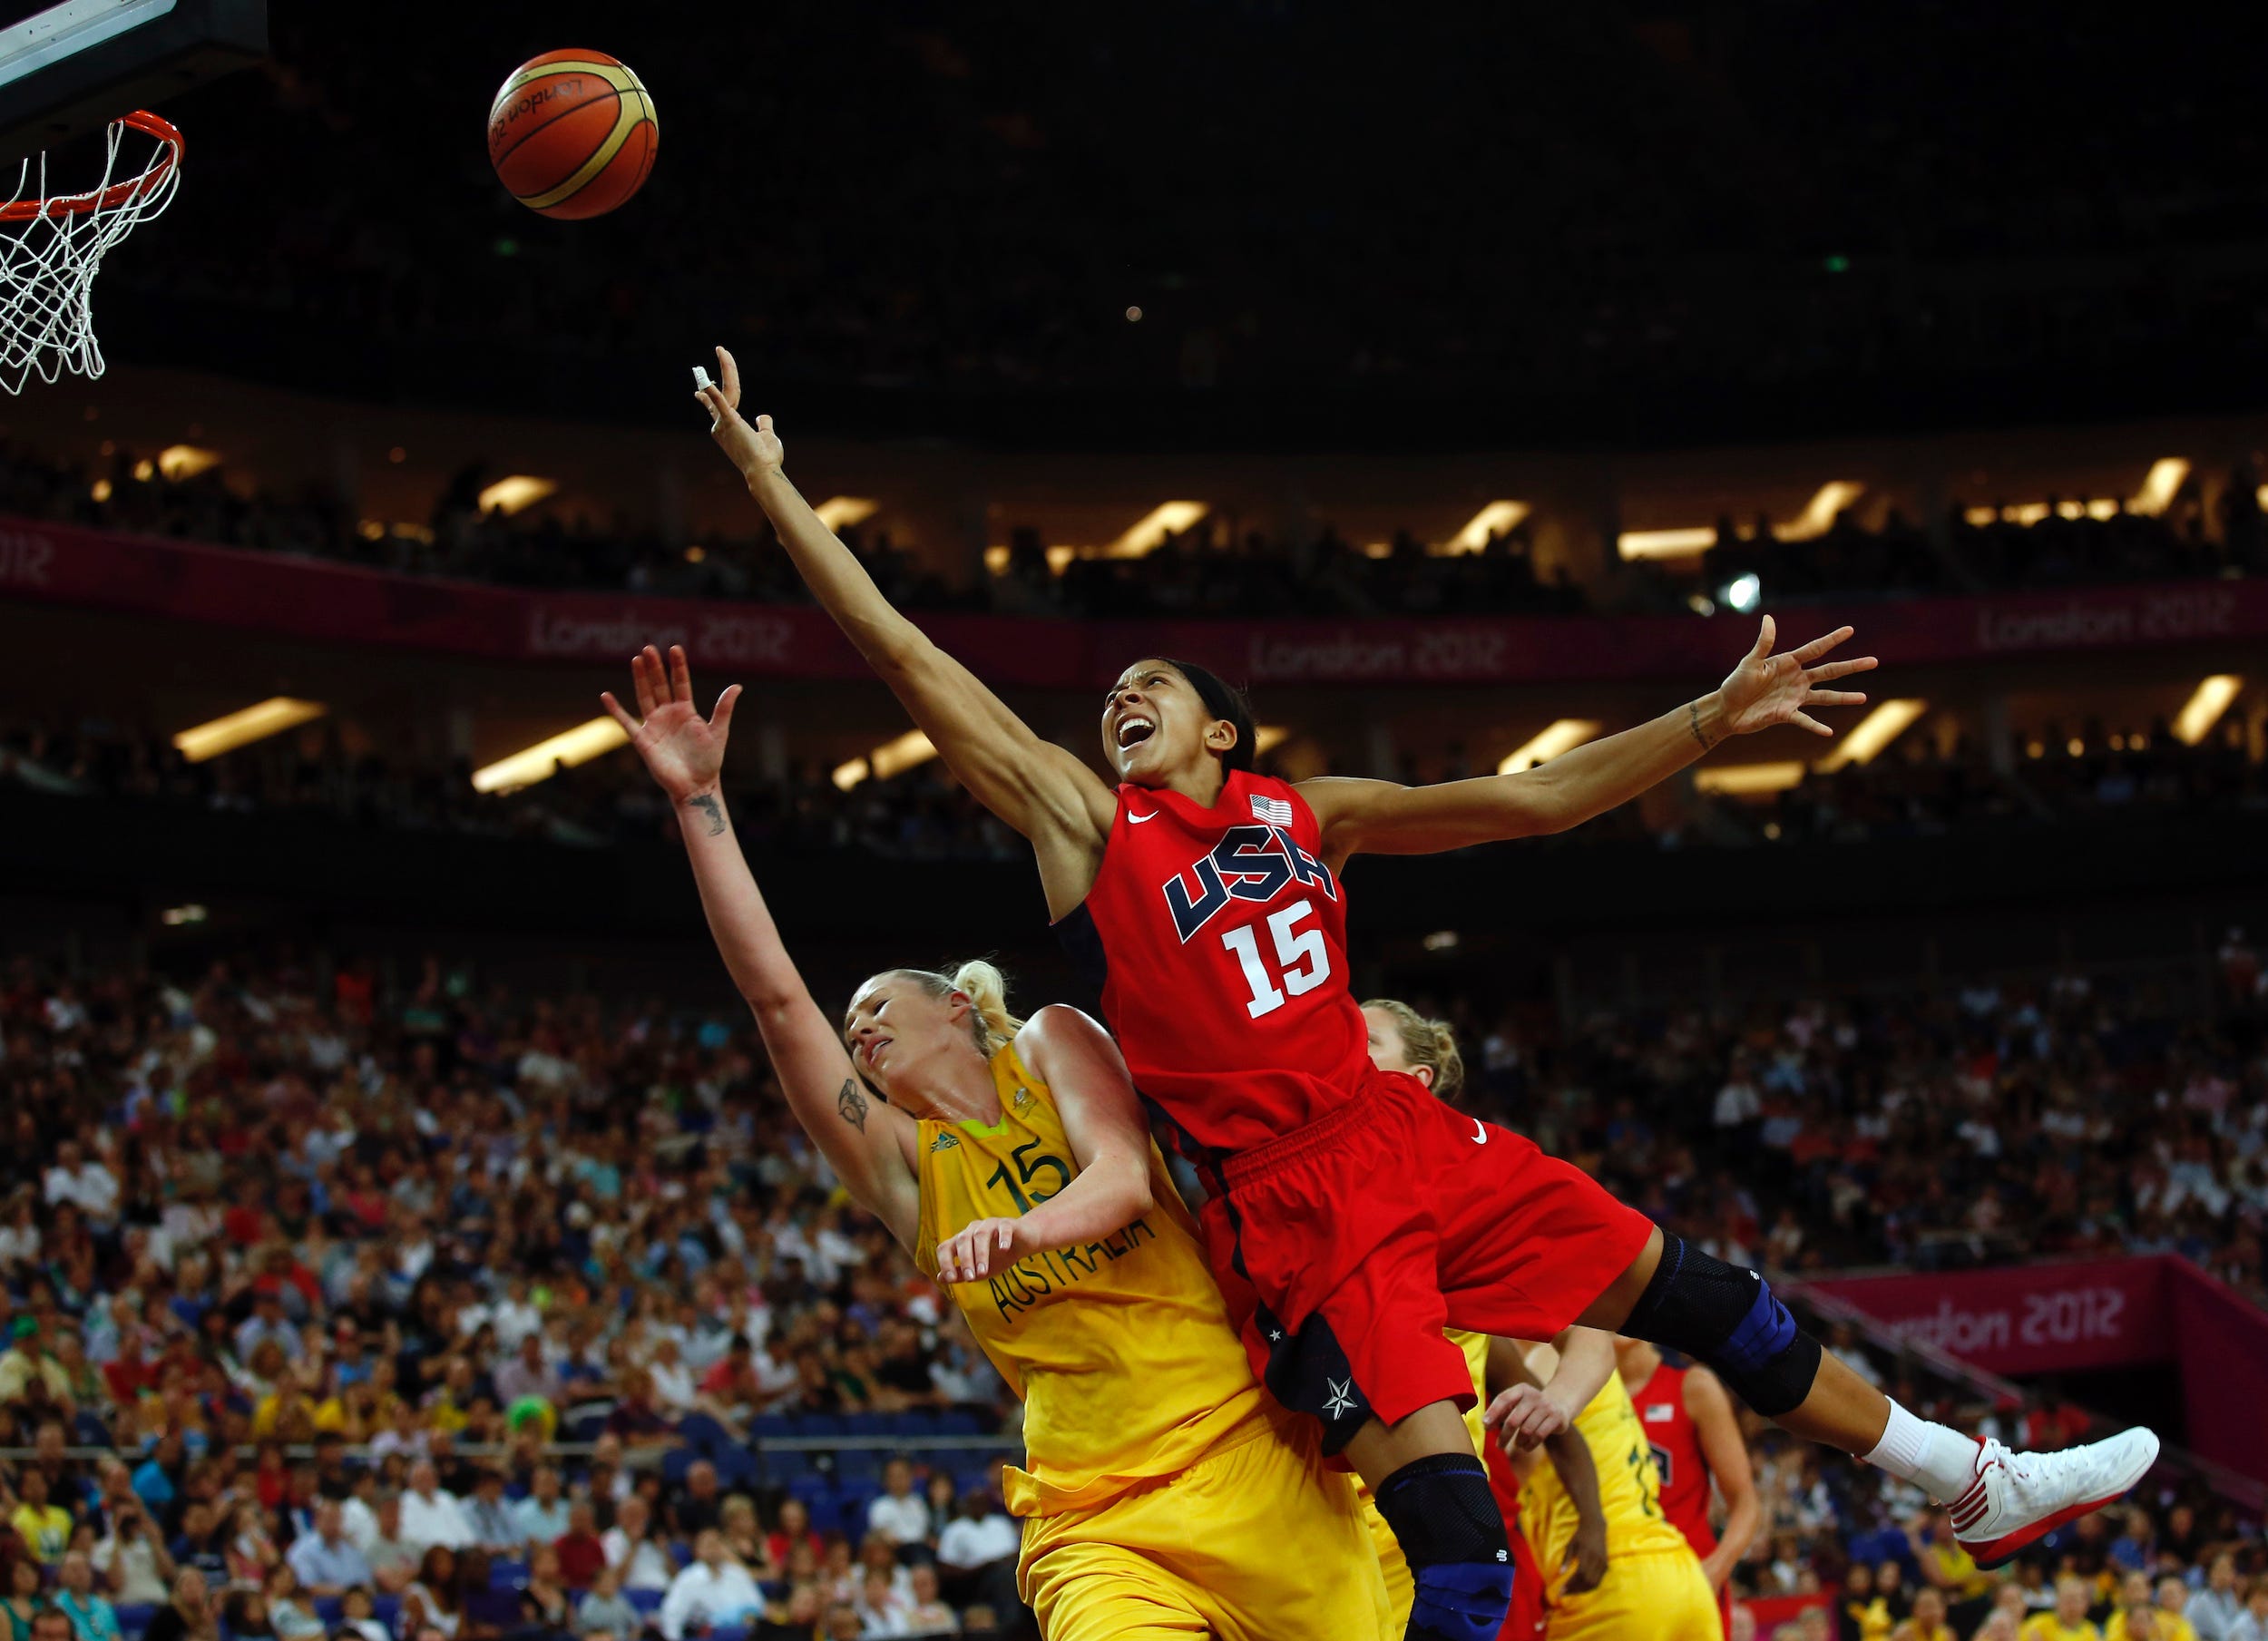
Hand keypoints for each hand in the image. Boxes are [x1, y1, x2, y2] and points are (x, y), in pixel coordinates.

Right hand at [600, 644, 742, 805]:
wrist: (696, 786)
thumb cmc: (708, 761)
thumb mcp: (718, 732)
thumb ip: (723, 709)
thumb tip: (737, 686)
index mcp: (686, 711)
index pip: (680, 682)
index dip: (677, 666)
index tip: (675, 649)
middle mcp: (668, 714)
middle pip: (659, 685)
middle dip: (654, 667)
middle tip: (649, 648)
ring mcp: (654, 725)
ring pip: (645, 696)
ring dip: (639, 679)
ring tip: (636, 659)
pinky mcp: (643, 740)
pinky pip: (626, 722)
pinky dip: (615, 710)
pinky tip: (606, 696)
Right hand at [691, 346, 783, 483]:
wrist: (764, 472)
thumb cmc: (766, 458)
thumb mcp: (767, 436)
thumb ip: (764, 424)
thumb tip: (762, 416)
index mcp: (728, 427)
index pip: (720, 403)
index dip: (710, 394)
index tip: (699, 389)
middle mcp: (721, 425)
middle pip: (724, 391)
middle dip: (726, 369)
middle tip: (721, 349)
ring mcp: (724, 424)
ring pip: (728, 391)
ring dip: (727, 369)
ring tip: (722, 350)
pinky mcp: (729, 422)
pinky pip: (720, 404)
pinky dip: (712, 394)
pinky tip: (704, 384)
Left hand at [936, 1218, 1020, 1284]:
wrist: (1023, 1244)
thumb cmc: (999, 1257)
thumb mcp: (979, 1271)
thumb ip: (961, 1274)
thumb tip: (940, 1278)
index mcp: (962, 1240)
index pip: (945, 1247)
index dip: (945, 1262)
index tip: (951, 1279)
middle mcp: (973, 1229)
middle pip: (962, 1240)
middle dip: (965, 1260)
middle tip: (971, 1278)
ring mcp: (990, 1224)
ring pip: (980, 1234)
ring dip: (980, 1254)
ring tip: (983, 1272)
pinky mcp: (1008, 1223)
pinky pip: (1003, 1228)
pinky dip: (1002, 1237)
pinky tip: (1004, 1249)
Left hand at [1483, 1382, 1576, 1451]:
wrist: (1560, 1403)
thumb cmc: (1531, 1407)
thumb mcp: (1518, 1403)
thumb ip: (1502, 1412)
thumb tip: (1486, 1425)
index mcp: (1521, 1389)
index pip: (1504, 1399)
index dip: (1493, 1412)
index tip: (1485, 1426)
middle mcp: (1534, 1396)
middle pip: (1513, 1420)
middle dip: (1504, 1435)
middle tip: (1499, 1446)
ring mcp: (1546, 1407)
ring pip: (1526, 1430)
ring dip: (1519, 1441)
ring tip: (1517, 1444)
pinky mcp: (1556, 1418)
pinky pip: (1539, 1435)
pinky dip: (1530, 1445)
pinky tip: (1526, 1447)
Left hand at [1564, 1518, 1608, 1595]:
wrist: (1596, 1527)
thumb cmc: (1580, 1535)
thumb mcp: (1570, 1545)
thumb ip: (1566, 1559)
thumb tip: (1560, 1573)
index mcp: (1586, 1553)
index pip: (1580, 1574)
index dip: (1571, 1584)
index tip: (1561, 1589)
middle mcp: (1596, 1560)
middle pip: (1587, 1581)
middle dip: (1575, 1590)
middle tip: (1564, 1592)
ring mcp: (1603, 1563)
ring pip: (1594, 1583)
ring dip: (1582, 1590)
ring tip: (1571, 1591)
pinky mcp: (1605, 1565)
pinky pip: (1598, 1581)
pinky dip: (1589, 1586)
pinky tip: (1580, 1587)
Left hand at [1714, 616, 1876, 738]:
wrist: (1727, 709)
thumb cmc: (1736, 683)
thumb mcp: (1750, 662)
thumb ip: (1763, 643)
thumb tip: (1769, 618)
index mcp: (1788, 663)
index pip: (1815, 649)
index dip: (1832, 639)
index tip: (1850, 630)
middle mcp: (1797, 679)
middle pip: (1829, 671)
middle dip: (1851, 666)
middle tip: (1874, 661)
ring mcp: (1794, 697)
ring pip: (1825, 697)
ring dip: (1844, 698)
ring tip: (1863, 698)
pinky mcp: (1786, 714)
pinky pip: (1805, 720)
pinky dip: (1816, 726)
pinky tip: (1829, 731)